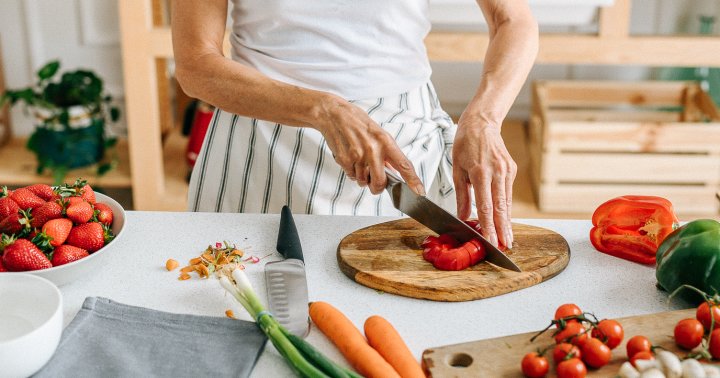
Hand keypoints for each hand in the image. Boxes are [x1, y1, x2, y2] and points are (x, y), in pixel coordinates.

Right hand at [314, 96, 424, 194]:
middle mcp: (373, 150)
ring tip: (359, 162)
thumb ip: (387, 153)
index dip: (413, 180)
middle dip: (377, 187)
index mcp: (385, 141)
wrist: (334, 115)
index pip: (404, 165)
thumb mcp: (378, 133)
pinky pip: (351, 176)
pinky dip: (352, 172)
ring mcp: (357, 156)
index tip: (419, 191)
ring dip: (362, 178)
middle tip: (375, 183)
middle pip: (380, 182)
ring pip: (363, 182)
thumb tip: (393, 170)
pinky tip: (351, 159)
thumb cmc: (357, 122)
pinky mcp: (344, 160)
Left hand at [452, 117, 515, 247]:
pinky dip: (506, 208)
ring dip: (507, 222)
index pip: (485, 206)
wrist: (481, 123)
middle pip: (501, 207)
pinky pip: (507, 193)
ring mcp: (507, 171)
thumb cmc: (465, 144)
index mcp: (481, 172)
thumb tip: (464, 217)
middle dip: (503, 229)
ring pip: (507, 202)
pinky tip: (505, 221)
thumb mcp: (457, 170)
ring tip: (506, 239)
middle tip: (505, 247)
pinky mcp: (512, 170)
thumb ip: (462, 196)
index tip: (490, 240)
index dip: (488, 226)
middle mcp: (497, 172)